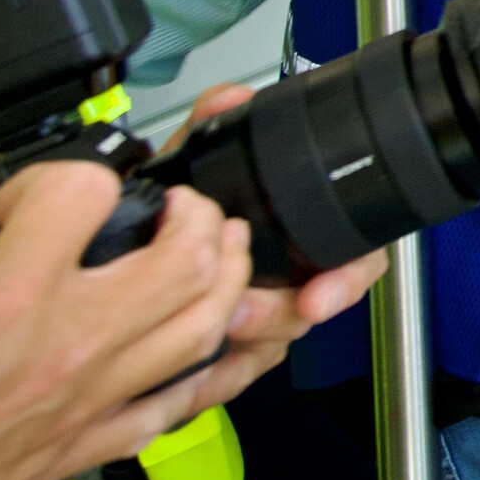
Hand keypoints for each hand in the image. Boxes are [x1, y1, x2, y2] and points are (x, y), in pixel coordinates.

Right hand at [0, 159, 250, 479]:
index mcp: (12, 299)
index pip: (82, 195)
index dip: (63, 177)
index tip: (43, 192)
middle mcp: (67, 346)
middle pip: (187, 260)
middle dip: (199, 219)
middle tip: (182, 208)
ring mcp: (88, 399)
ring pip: (206, 327)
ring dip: (226, 279)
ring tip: (220, 252)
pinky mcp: (86, 445)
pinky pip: (178, 403)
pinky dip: (210, 367)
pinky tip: (215, 344)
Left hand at [159, 84, 382, 409]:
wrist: (124, 265)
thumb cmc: (175, 216)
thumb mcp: (191, 167)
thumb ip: (212, 128)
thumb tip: (231, 99)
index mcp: (298, 235)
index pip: (355, 257)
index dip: (346, 277)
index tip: (320, 293)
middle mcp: (291, 279)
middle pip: (315, 308)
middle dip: (283, 314)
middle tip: (248, 311)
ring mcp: (262, 320)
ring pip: (277, 345)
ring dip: (250, 343)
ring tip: (219, 331)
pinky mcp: (229, 359)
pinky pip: (235, 379)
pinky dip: (217, 380)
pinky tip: (196, 375)